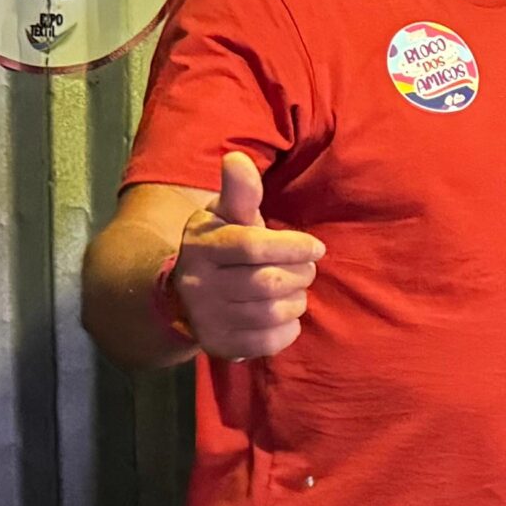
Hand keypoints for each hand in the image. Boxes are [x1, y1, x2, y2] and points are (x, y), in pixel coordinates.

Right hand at [175, 152, 323, 360]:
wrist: (188, 295)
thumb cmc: (224, 244)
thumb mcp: (228, 214)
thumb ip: (240, 191)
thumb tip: (237, 159)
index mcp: (202, 245)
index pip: (254, 246)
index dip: (295, 246)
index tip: (316, 247)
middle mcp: (197, 284)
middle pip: (268, 282)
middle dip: (301, 274)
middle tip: (307, 269)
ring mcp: (206, 319)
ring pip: (272, 312)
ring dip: (296, 300)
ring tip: (295, 290)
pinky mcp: (219, 346)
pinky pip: (268, 342)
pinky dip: (287, 329)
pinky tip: (284, 315)